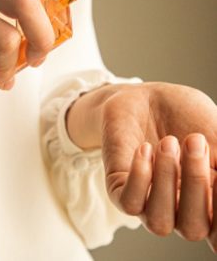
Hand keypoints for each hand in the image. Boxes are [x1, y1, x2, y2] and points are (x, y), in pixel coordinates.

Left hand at [67, 82, 216, 250]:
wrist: (146, 97)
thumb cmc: (187, 116)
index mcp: (207, 202)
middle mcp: (178, 209)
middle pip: (192, 228)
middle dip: (196, 183)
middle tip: (194, 140)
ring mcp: (147, 201)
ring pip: (159, 221)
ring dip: (166, 180)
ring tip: (168, 141)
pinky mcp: (118, 188)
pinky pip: (129, 202)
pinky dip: (140, 178)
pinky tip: (145, 149)